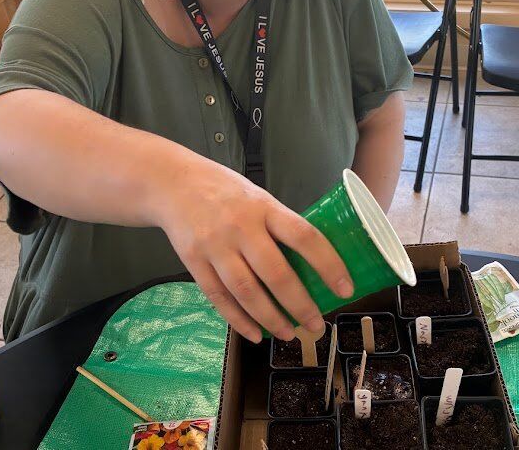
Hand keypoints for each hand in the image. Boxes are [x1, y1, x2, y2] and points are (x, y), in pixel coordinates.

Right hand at [156, 158, 353, 342]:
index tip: (345, 288)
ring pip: (247, 292)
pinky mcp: (193, 262)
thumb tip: (311, 261)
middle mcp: (240, 227)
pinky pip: (219, 298)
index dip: (328, 264)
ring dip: (271, 319)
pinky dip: (239, 320)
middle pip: (276, 273)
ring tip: (289, 335)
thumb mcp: (257, 197)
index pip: (304, 236)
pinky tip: (255, 334)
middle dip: (300, 305)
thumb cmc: (225, 191)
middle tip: (317, 325)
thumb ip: (278, 225)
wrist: (172, 183)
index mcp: (264, 207)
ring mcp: (214, 246)